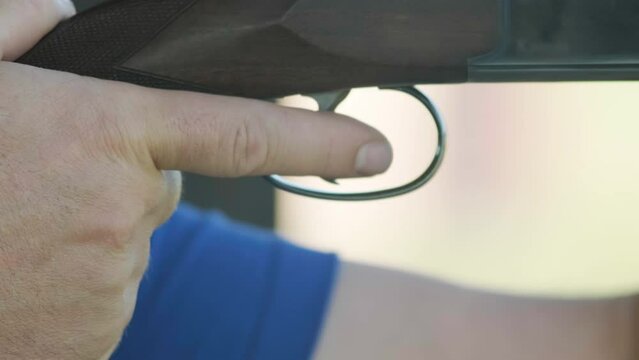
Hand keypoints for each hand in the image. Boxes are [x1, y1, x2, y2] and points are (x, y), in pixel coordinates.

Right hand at [0, 1, 391, 358]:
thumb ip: (17, 30)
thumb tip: (65, 16)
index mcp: (100, 136)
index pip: (245, 135)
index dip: (321, 145)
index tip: (377, 152)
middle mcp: (118, 212)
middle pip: (163, 186)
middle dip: (125, 177)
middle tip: (45, 178)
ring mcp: (104, 284)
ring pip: (130, 241)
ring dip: (91, 229)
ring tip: (18, 226)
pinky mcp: (86, 338)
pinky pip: (104, 293)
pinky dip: (76, 277)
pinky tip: (23, 267)